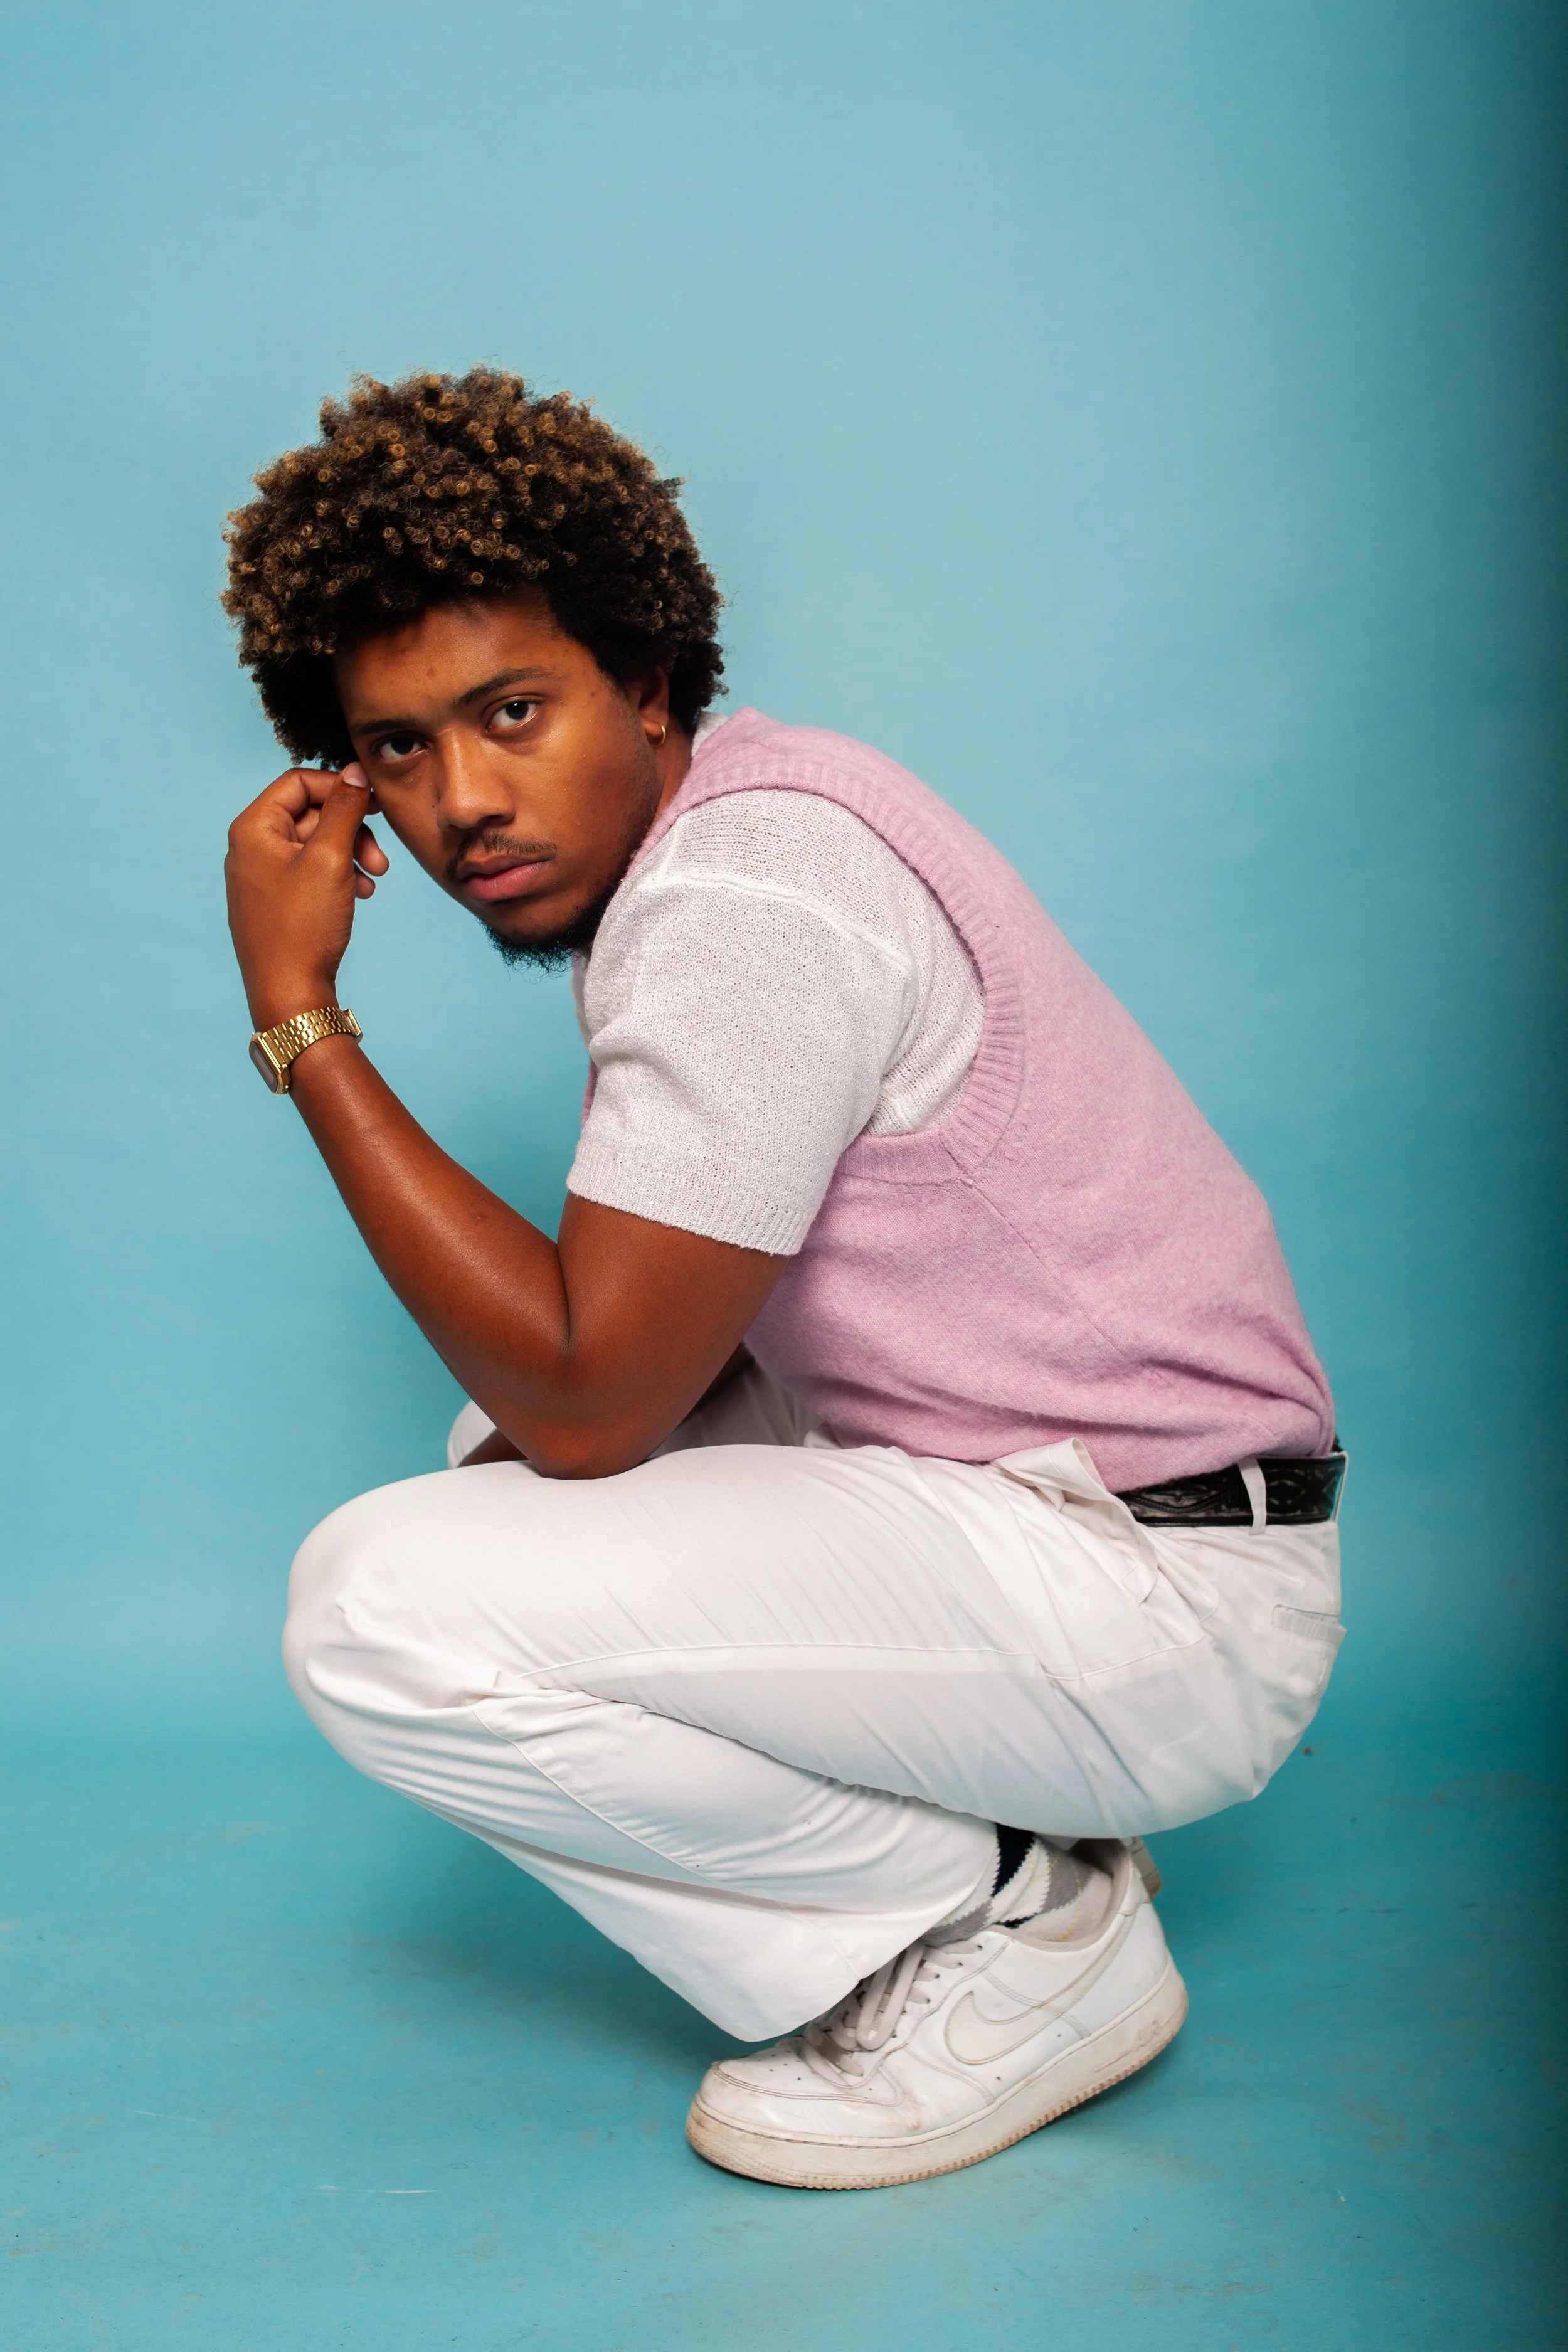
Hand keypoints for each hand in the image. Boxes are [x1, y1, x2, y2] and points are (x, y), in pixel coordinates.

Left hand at [225, 762, 389, 1026]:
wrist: (288, 993)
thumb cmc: (303, 927)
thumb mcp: (330, 858)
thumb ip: (344, 808)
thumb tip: (354, 772)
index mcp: (253, 828)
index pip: (299, 782)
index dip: (340, 786)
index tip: (376, 802)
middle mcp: (249, 848)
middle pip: (309, 813)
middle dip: (351, 829)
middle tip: (381, 856)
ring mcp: (259, 876)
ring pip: (313, 844)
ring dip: (350, 853)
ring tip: (374, 878)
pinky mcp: (273, 901)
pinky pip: (308, 871)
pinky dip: (337, 875)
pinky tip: (360, 894)